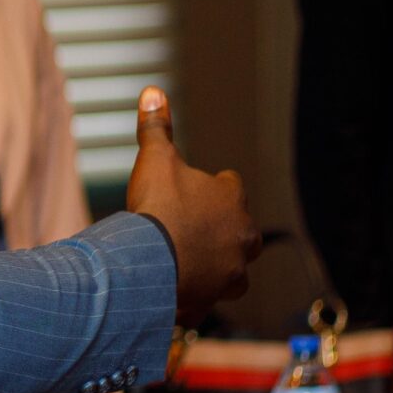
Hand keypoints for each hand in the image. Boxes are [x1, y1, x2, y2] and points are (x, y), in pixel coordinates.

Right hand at [123, 85, 257, 312]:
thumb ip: (156, 128)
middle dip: (221, 230)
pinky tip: (175, 290)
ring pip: (232, 268)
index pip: (232, 186)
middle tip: (191, 229)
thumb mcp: (155, 160)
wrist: (150, 264)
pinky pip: (209, 298)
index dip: (213, 187)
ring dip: (214, 265)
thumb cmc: (159, 209)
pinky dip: (196, 295)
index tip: (194, 190)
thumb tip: (153, 92)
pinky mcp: (214, 301)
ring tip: (185, 262)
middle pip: (240, 231)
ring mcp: (231, 273)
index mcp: (233, 200)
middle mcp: (242, 237)